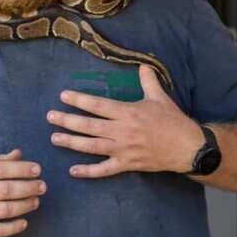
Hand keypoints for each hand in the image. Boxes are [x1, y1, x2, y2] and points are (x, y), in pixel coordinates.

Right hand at [0, 148, 45, 236]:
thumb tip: (19, 154)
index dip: (20, 169)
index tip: (37, 169)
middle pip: (4, 190)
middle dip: (27, 187)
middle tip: (42, 186)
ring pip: (4, 210)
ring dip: (25, 205)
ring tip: (36, 200)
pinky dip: (13, 227)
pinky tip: (24, 222)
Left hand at [46, 64, 205, 178]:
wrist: (186, 147)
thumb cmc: (172, 121)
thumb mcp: (160, 97)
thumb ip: (148, 81)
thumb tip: (144, 64)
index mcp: (128, 112)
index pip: (98, 105)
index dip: (79, 100)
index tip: (63, 96)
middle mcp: (122, 131)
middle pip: (90, 126)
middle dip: (68, 121)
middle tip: (50, 116)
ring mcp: (123, 150)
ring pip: (92, 147)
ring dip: (72, 143)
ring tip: (54, 138)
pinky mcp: (127, 165)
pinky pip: (104, 170)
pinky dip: (88, 172)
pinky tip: (73, 171)